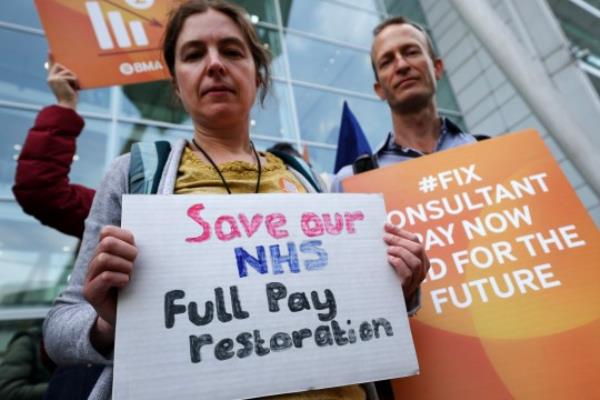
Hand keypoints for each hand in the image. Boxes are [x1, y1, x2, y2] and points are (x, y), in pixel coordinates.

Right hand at [46, 53, 78, 108]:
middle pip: (59, 65)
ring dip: (73, 78)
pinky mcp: (58, 79)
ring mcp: (53, 78)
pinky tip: (74, 88)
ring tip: (74, 86)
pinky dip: (75, 81)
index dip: (50, 58)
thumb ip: (67, 78)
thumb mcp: (68, 86)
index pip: (50, 66)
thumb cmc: (70, 97)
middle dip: (68, 71)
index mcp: (51, 79)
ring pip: (67, 71)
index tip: (49, 51)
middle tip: (73, 80)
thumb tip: (71, 71)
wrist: (68, 104)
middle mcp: (50, 78)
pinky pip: (70, 76)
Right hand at [83, 226, 136, 350]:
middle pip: (106, 242)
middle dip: (126, 250)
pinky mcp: (90, 292)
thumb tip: (155, 234)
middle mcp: (95, 262)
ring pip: (103, 258)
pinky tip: (126, 283)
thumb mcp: (138, 266)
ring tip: (130, 275)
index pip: (107, 231)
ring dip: (124, 265)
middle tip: (135, 262)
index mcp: (105, 251)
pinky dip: (120, 278)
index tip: (136, 247)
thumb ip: (138, 251)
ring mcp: (90, 277)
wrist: (127, 317)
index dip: (124, 236)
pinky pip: (105, 277)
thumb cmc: (137, 288)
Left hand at [383, 223, 429, 298]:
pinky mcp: (409, 287)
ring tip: (387, 250)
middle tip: (385, 237)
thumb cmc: (393, 273)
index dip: (400, 232)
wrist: (392, 297)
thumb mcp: (397, 258)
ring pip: (415, 261)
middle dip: (399, 240)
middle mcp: (423, 267)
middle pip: (417, 249)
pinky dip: (398, 264)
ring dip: (400, 252)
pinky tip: (389, 260)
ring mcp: (417, 278)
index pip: (415, 240)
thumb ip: (395, 245)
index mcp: (421, 257)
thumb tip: (386, 227)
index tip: (386, 226)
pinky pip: (408, 274)